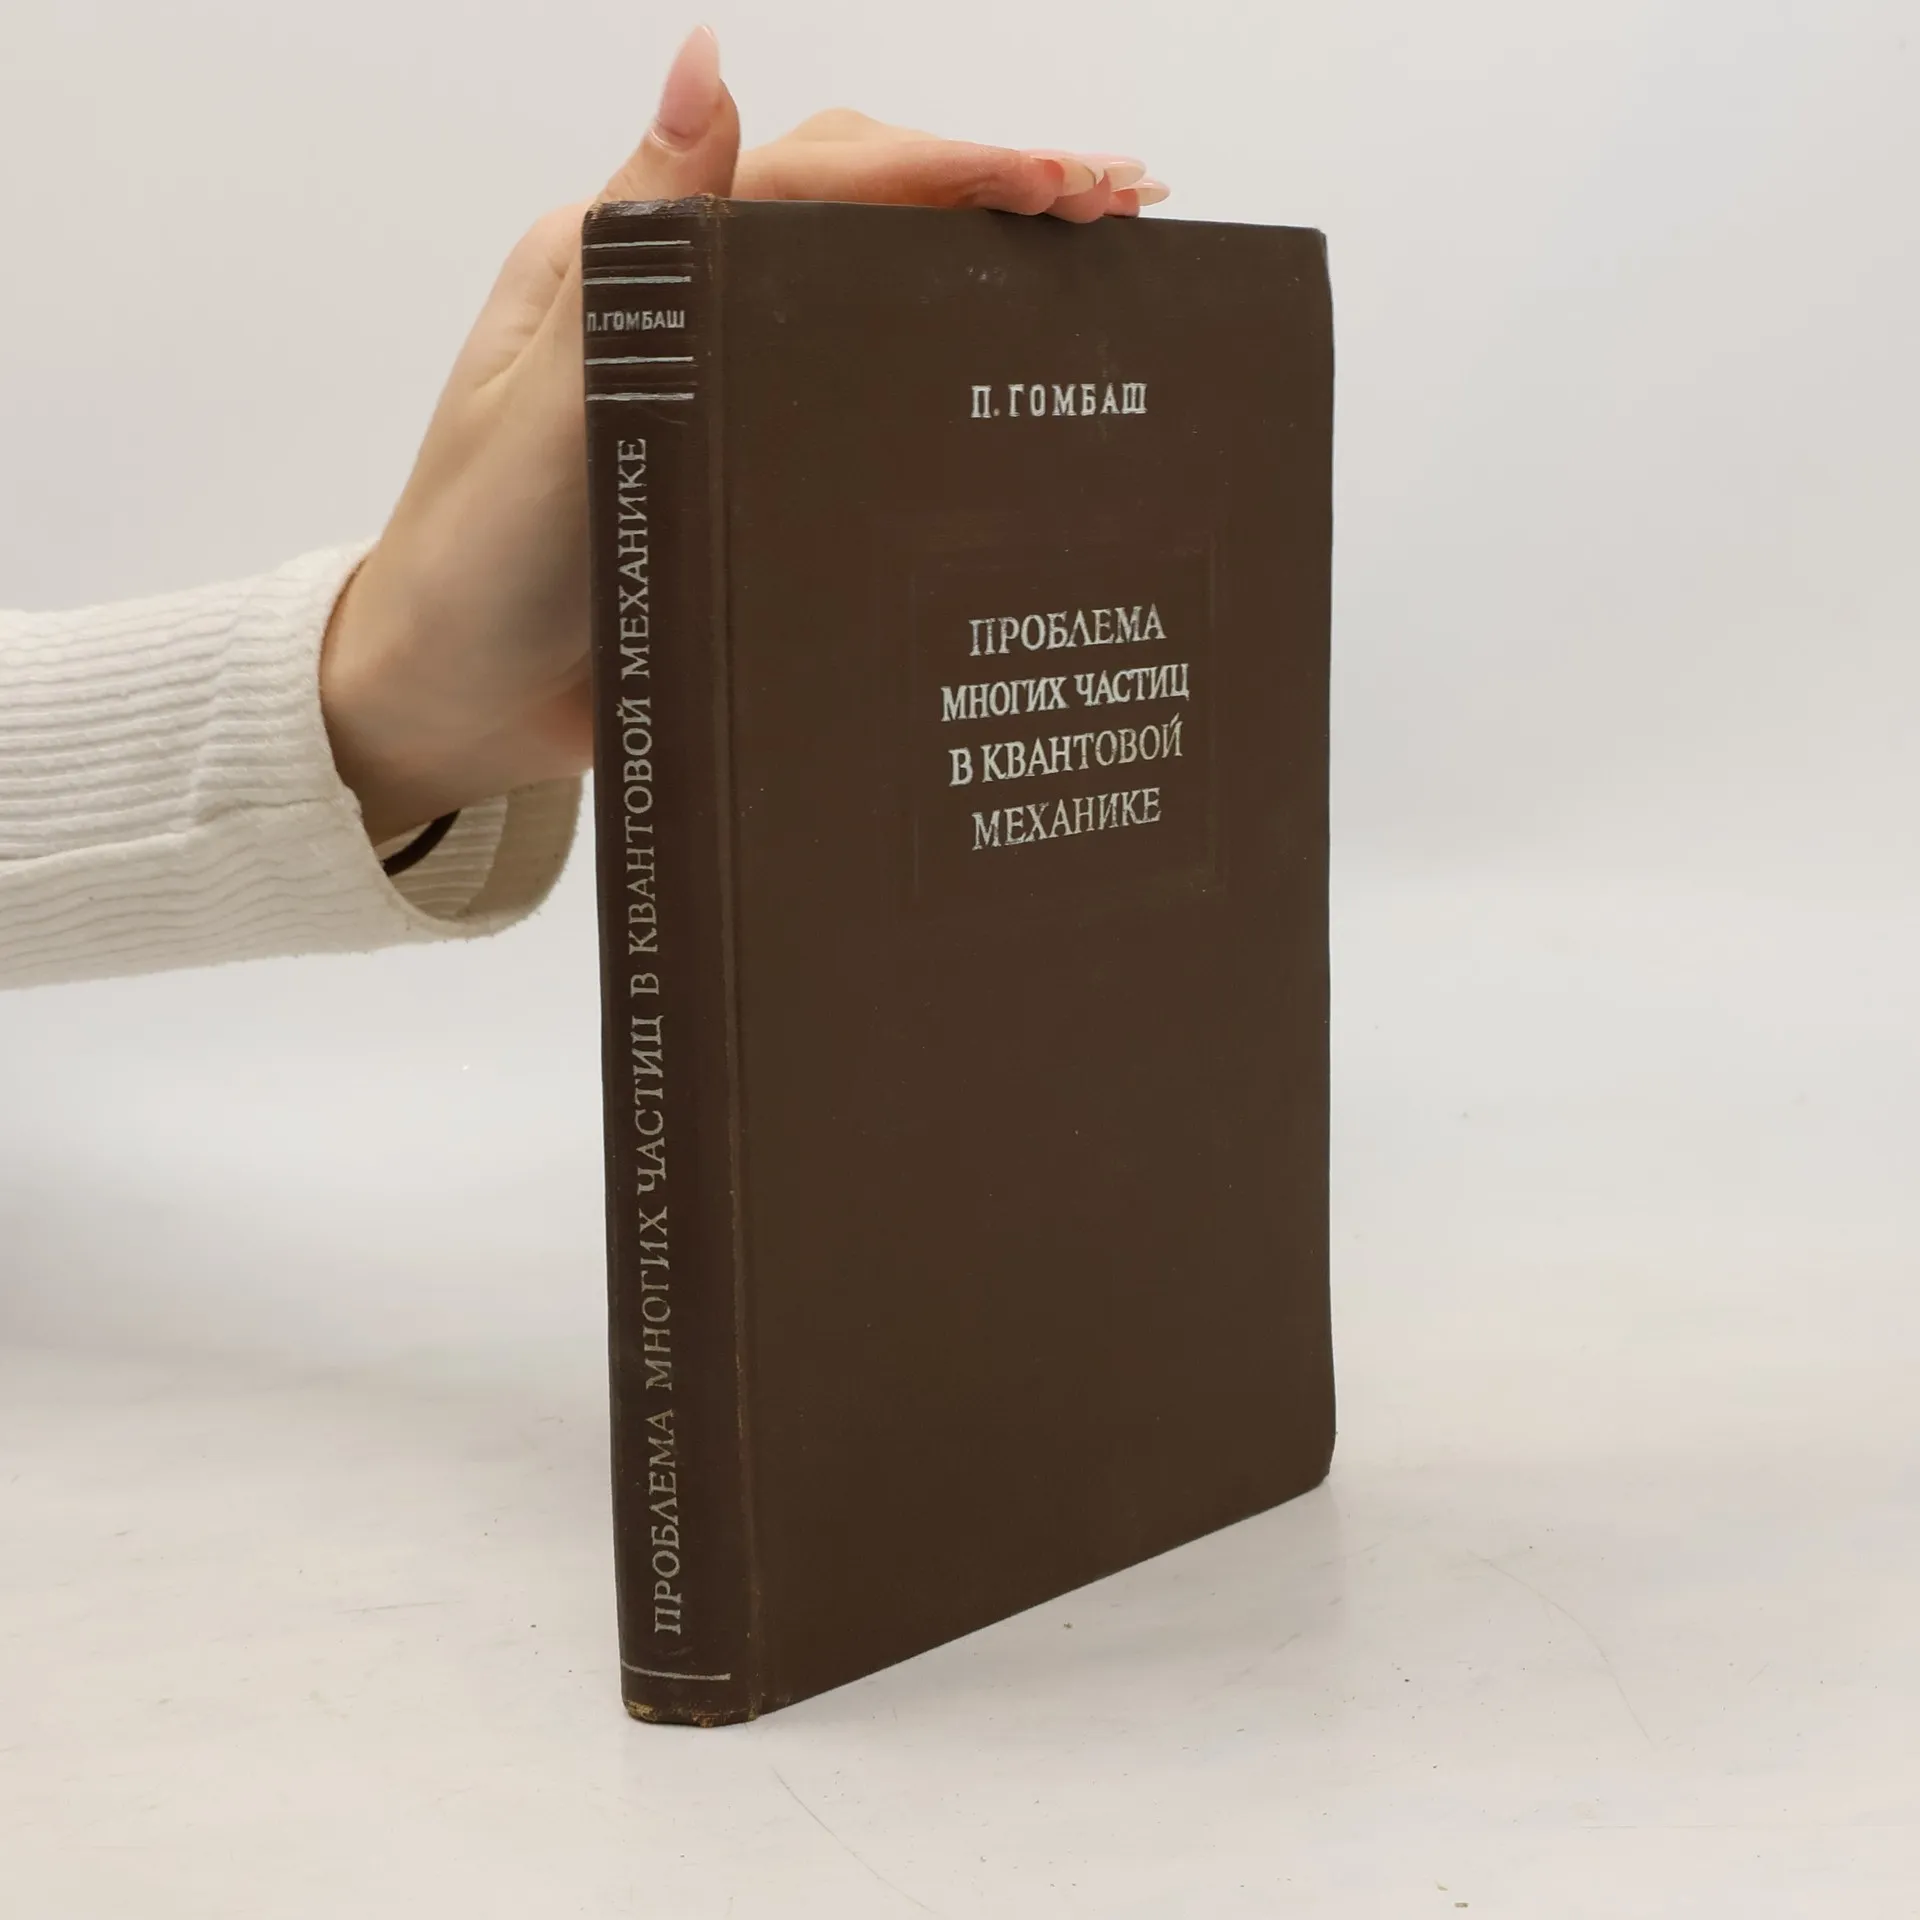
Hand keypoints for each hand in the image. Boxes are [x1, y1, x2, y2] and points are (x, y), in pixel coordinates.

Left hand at [319, 28, 1168, 845]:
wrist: (456, 708)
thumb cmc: (478, 566)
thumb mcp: (551, 404)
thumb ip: (637, 254)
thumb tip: (702, 62)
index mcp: (629, 265)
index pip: (813, 177)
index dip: (944, 166)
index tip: (1060, 187)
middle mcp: (683, 308)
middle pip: (857, 210)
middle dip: (991, 190)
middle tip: (1123, 207)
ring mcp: (720, 389)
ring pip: (868, 293)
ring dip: (983, 264)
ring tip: (1105, 264)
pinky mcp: (745, 468)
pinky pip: (857, 395)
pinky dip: (942, 365)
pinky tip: (1019, 378)